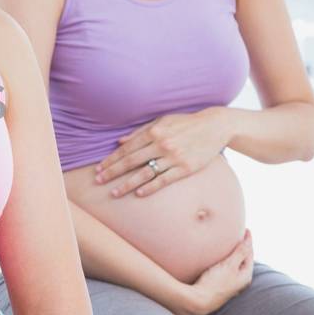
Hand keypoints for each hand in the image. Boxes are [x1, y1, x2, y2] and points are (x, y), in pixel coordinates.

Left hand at [95, 108, 232, 197]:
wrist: (214, 127)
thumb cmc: (185, 123)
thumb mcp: (162, 121)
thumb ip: (140, 132)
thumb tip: (119, 142)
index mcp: (154, 131)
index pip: (127, 149)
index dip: (111, 159)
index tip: (99, 168)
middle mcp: (162, 144)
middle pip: (131, 161)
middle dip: (113, 172)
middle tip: (99, 181)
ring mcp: (174, 157)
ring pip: (145, 173)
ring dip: (127, 184)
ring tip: (114, 192)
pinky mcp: (185, 168)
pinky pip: (164, 180)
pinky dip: (150, 187)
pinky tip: (138, 193)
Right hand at [176, 230, 253, 314]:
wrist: (199, 301)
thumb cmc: (215, 283)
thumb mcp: (229, 266)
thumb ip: (239, 253)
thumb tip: (249, 240)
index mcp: (245, 275)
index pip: (249, 254)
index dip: (248, 241)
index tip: (246, 230)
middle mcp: (240, 281)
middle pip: (244, 260)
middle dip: (243, 248)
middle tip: (239, 235)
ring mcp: (231, 284)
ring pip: (236, 265)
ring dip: (235, 255)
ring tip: (230, 245)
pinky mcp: (221, 285)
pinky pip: (228, 269)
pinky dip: (227, 261)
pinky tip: (220, 260)